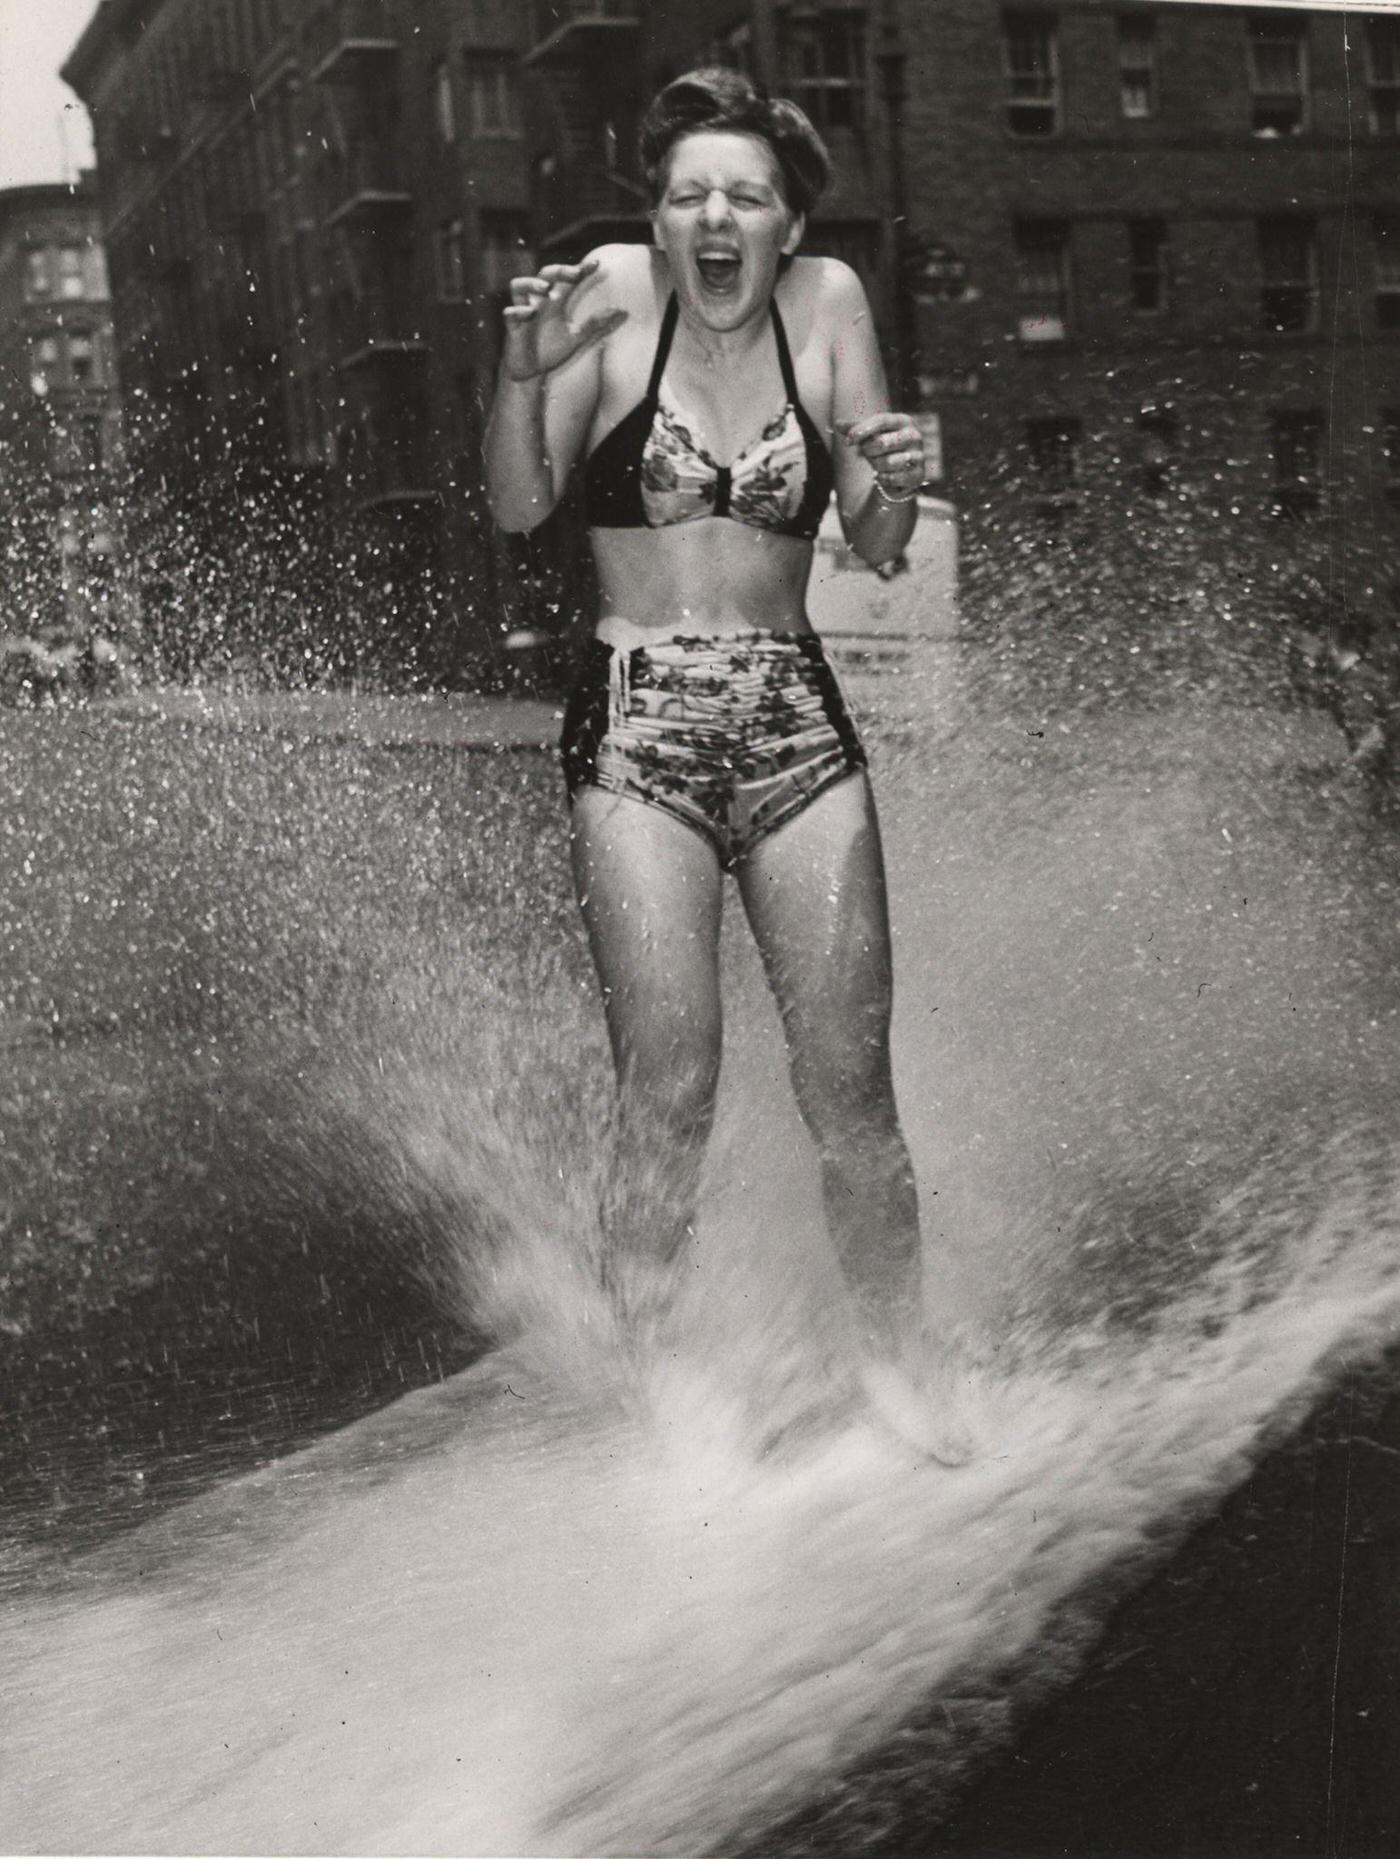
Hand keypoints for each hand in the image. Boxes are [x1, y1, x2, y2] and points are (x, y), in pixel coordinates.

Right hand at [501, 258, 627, 381]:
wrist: (530, 372)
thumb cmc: (551, 351)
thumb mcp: (577, 338)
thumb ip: (596, 324)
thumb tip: (622, 311)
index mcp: (554, 303)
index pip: (568, 280)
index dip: (581, 270)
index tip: (597, 264)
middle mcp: (538, 302)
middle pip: (544, 274)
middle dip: (558, 271)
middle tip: (574, 274)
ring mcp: (523, 313)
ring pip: (518, 286)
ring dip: (531, 284)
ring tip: (547, 290)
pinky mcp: (512, 328)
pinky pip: (509, 313)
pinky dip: (518, 311)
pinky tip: (529, 313)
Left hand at [838, 412, 925, 498]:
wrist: (900, 474)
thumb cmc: (883, 449)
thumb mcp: (869, 436)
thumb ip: (854, 429)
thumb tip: (837, 423)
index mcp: (904, 421)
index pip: (881, 420)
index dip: (862, 430)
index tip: (848, 441)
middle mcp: (914, 435)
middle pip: (882, 442)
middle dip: (869, 452)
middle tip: (869, 454)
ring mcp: (919, 455)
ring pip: (887, 462)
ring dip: (877, 466)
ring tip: (879, 465)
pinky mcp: (918, 475)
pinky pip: (892, 478)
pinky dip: (883, 479)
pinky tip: (885, 476)